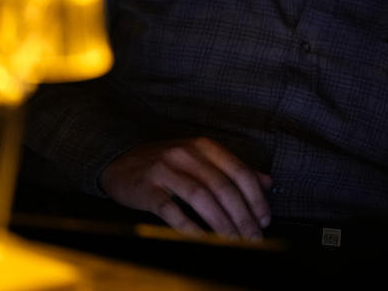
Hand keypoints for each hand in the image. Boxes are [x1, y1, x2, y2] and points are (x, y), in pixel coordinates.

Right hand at [98, 137, 272, 238]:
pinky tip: (203, 240)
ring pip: (202, 197)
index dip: (255, 198)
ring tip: (234, 241)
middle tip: (254, 237)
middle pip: (223, 187)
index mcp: (204, 146)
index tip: (265, 219)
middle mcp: (186, 154)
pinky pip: (171, 210)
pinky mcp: (147, 189)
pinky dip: (190, 227)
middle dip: (242, 216)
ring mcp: (165, 170)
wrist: (120, 162)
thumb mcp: (201, 158)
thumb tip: (267, 182)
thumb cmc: (167, 163)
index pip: (239, 171)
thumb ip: (233, 168)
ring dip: (222, 223)